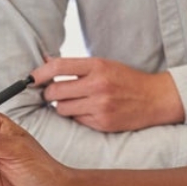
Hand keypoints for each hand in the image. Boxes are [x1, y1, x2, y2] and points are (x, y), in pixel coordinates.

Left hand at [33, 57, 184, 131]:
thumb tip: (46, 62)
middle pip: (54, 91)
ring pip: (61, 109)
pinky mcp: (102, 123)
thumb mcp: (105, 65)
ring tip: (75, 102)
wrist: (155, 98)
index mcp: (98, 66)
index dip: (39, 73)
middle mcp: (98, 84)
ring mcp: (99, 105)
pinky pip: (75, 120)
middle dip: (49, 93)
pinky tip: (88, 111)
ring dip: (62, 106)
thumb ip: (77, 66)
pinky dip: (77, 116)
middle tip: (54, 92)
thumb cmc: (127, 80)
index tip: (32, 78)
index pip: (58, 66)